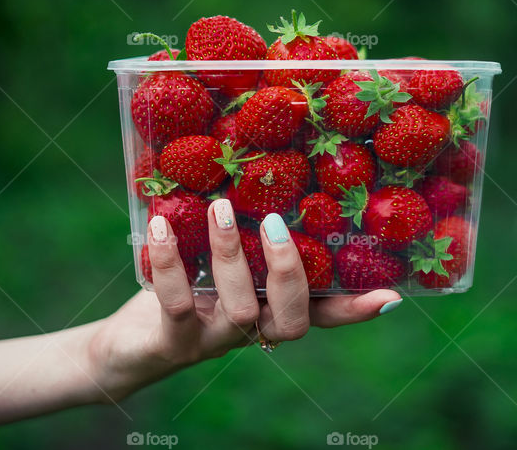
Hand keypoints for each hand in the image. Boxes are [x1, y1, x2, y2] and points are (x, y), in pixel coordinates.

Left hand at [87, 199, 401, 400]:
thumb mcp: (219, 262)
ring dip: (231, 255)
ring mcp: (214, 341)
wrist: (125, 345)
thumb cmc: (183, 289)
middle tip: (277, 224)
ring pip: (240, 310)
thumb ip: (245, 234)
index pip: (324, 313)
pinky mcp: (173, 341)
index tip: (391, 296)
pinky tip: (163, 225)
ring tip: (222, 208)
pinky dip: (171, 262)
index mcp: (269, 309)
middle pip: (293, 321)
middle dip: (290, 272)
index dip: (357, 309)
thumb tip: (266, 171)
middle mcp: (251, 330)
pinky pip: (179, 303)